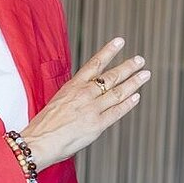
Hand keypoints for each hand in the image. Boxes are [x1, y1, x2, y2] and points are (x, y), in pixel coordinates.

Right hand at [21, 37, 149, 170]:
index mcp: (73, 86)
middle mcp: (84, 94)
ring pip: (118, 92)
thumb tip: (88, 91)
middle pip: (111, 76)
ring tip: (145, 74)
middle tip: (140, 60)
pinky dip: (128, 103)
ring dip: (134, 82)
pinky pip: (117, 111)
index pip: (94, 63)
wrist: (38, 142)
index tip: (120, 41)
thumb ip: (75, 94)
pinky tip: (136, 97)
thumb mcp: (58, 100)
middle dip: (128, 67)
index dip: (109, 51)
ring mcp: (92, 109)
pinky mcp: (97, 125)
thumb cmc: (45, 124)